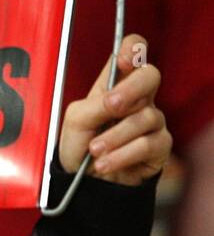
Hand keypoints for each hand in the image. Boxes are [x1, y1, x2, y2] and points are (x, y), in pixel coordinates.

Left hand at [58, 33, 171, 184]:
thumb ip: (94, 105)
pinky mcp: (159, 146)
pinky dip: (122, 155)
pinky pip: (149, 143)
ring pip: (146, 116)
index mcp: (115, 84)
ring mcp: (151, 121)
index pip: (133, 51)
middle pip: (151, 76)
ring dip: (115, 136)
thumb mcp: (76, 121)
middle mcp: (137, 98)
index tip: (122, 62)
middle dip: (130, 90)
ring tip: (95, 152)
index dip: (132, 49)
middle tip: (111, 107)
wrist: (83, 186)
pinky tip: (104, 164)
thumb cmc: (78, 148)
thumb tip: (115, 100)